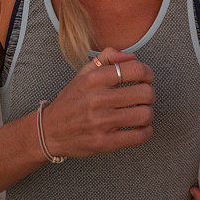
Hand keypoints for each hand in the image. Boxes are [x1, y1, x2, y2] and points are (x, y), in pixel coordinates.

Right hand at [41, 47, 155, 157]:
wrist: (50, 130)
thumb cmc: (71, 100)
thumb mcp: (83, 73)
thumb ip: (107, 58)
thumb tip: (132, 57)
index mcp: (94, 79)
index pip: (135, 70)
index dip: (148, 73)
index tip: (146, 78)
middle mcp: (97, 99)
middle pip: (144, 93)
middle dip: (150, 94)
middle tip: (145, 96)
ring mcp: (101, 122)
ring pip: (144, 115)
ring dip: (148, 113)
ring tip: (142, 112)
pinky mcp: (104, 142)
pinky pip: (138, 136)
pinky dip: (146, 131)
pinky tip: (141, 127)